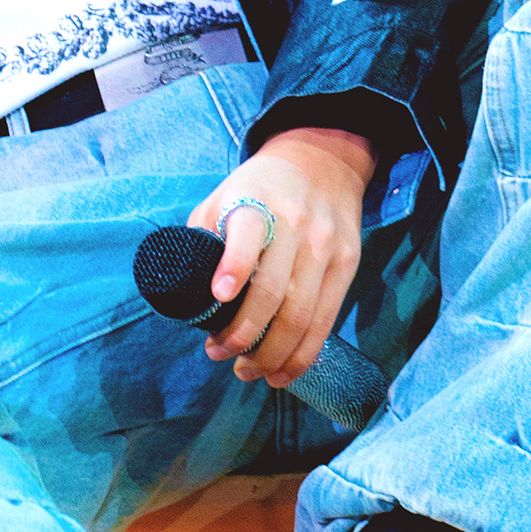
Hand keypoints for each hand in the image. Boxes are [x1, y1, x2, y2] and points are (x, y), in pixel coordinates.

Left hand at [186, 127, 373, 387]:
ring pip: (303, 316)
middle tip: (219, 355)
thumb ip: (204, 234)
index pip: (248, 236)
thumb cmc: (259, 185)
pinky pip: (326, 320)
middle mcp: (296, 225)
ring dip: (272, 355)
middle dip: (244, 336)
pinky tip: (282, 371)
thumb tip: (182, 288)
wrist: (323, 159)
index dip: (235, 267)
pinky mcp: (348, 264)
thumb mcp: (224, 193)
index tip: (218, 296)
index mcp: (258, 202)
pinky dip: (303, 354)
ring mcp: (326, 247)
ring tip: (246, 371)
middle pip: (274, 293)